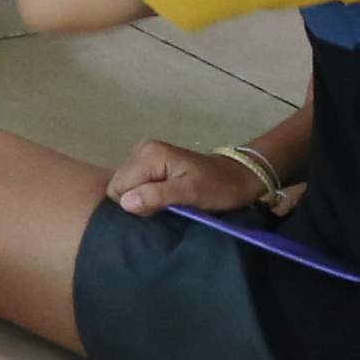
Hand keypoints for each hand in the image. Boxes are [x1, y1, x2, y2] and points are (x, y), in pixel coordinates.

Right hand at [105, 138, 278, 218]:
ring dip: (143, 200)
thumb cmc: (218, 187)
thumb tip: (125, 203)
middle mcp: (142, 150)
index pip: (118, 186)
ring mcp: (146, 156)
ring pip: (127, 186)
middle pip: (120, 185)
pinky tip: (164, 199)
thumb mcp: (190, 194)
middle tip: (166, 207)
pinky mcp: (152, 164)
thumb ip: (157, 196)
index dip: (135, 204)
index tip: (159, 209)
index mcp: (149, 154)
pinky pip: (137, 184)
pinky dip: (147, 195)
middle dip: (137, 201)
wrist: (240, 177)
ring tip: (167, 204)